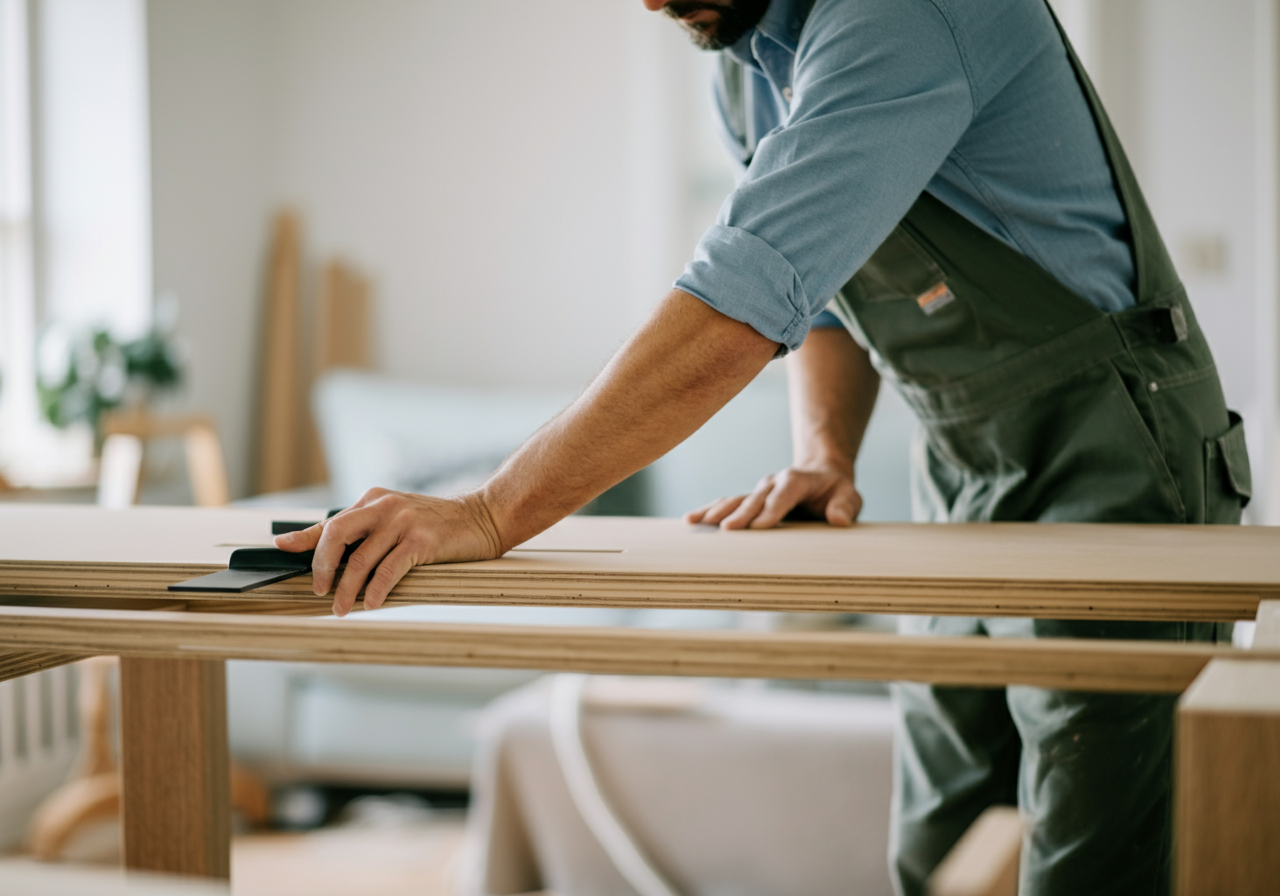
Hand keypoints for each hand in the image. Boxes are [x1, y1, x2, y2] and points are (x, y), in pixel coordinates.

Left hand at [274, 488, 502, 616]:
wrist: (482, 518)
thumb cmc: (436, 525)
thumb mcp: (395, 520)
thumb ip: (361, 531)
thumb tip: (320, 546)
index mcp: (374, 500)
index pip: (331, 522)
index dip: (304, 539)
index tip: (282, 550)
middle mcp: (384, 507)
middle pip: (337, 534)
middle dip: (321, 565)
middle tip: (319, 590)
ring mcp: (403, 522)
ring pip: (361, 559)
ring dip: (347, 589)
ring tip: (343, 608)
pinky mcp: (421, 540)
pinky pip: (389, 569)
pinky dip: (376, 590)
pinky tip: (372, 604)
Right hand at [684, 464, 861, 529]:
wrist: (821, 477)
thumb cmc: (836, 491)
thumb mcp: (850, 496)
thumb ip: (846, 506)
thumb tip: (838, 519)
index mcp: (797, 480)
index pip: (784, 493)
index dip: (772, 508)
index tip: (760, 526)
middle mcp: (773, 483)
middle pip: (755, 498)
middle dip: (740, 514)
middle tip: (726, 530)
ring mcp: (759, 492)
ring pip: (735, 500)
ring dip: (716, 511)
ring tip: (696, 522)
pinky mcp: (750, 502)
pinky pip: (727, 505)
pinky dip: (709, 512)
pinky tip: (690, 521)